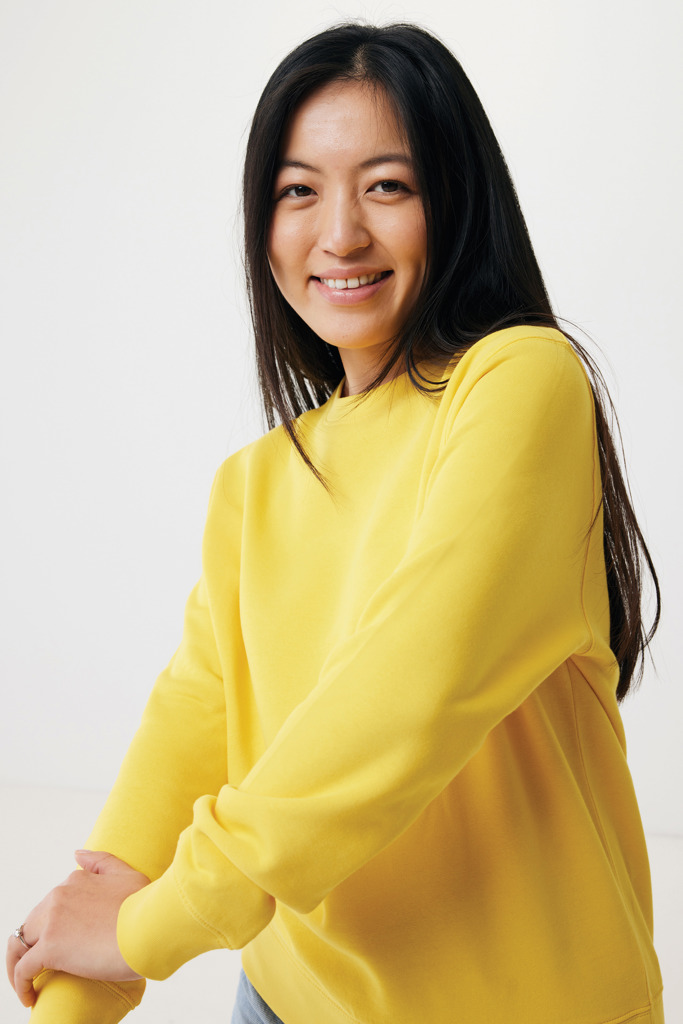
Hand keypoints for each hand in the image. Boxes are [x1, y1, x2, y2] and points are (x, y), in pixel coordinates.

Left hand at [6, 850, 149, 1007]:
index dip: (56, 926)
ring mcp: (53, 921)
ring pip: (20, 943)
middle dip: (33, 944)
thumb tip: (77, 853)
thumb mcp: (126, 875)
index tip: (66, 944)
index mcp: (76, 881)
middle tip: (44, 966)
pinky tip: (29, 997)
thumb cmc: (146, 905)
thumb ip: (101, 862)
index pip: (53, 904)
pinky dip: (20, 983)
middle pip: (32, 923)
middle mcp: (59, 896)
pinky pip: (23, 968)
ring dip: (18, 962)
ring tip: (27, 983)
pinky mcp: (51, 948)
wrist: (152, 927)